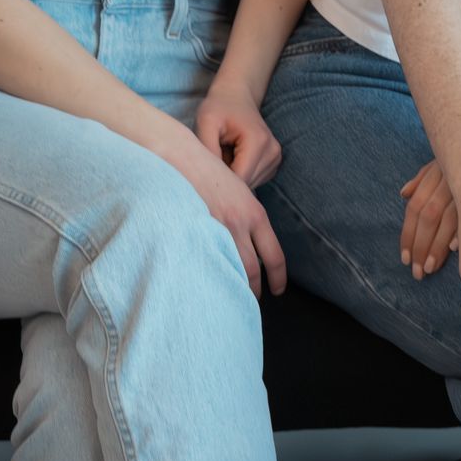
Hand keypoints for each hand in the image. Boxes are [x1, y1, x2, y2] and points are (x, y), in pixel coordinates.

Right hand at [156, 126, 286, 295]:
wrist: (181, 158)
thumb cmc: (209, 174)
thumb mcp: (238, 192)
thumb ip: (246, 218)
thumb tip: (250, 244)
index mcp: (254, 214)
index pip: (274, 255)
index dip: (278, 277)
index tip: (278, 290)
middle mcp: (240, 224)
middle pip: (253, 269)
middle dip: (253, 290)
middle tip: (250, 302)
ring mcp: (216, 229)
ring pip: (231, 269)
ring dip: (232, 287)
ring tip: (230, 298)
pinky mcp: (194, 232)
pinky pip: (206, 262)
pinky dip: (210, 276)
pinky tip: (207, 285)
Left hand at [194, 83, 282, 186]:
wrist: (237, 96)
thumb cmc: (219, 108)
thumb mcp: (206, 123)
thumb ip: (207, 149)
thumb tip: (210, 178)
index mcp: (258, 142)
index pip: (239, 179)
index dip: (220, 183)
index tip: (204, 177)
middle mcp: (273, 152)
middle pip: (246, 185)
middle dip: (226, 180)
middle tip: (211, 164)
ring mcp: (276, 158)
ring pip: (249, 185)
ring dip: (233, 178)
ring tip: (223, 157)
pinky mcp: (273, 163)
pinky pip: (254, 181)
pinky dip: (240, 175)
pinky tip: (232, 160)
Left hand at [399, 159, 456, 279]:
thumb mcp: (444, 162)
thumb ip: (423, 177)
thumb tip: (403, 194)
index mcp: (436, 175)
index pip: (415, 207)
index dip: (407, 234)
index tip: (405, 258)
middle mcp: (449, 182)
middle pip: (428, 216)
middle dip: (420, 246)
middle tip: (417, 272)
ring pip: (446, 220)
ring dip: (436, 247)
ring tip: (430, 268)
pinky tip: (456, 249)